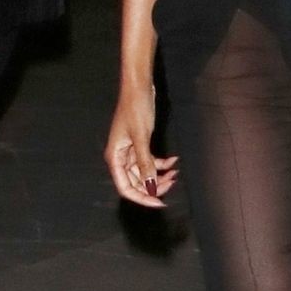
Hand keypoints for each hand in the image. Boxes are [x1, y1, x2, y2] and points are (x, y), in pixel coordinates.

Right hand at [104, 88, 178, 207]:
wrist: (138, 88)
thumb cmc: (135, 109)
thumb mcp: (141, 137)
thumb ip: (145, 163)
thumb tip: (150, 186)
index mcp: (115, 158)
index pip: (126, 188)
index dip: (142, 198)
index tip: (159, 202)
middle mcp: (121, 157)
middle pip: (136, 182)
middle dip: (154, 186)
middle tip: (172, 183)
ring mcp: (130, 151)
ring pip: (145, 173)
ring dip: (160, 175)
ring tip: (175, 172)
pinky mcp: (140, 144)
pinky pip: (150, 161)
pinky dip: (161, 163)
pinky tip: (173, 161)